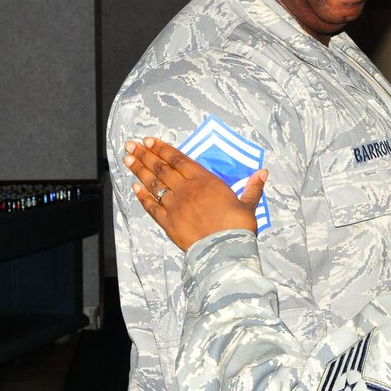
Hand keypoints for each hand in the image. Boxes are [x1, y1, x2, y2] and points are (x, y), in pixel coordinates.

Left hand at [123, 137, 267, 250]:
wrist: (224, 250)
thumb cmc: (238, 226)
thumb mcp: (248, 205)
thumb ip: (253, 188)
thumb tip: (263, 173)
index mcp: (204, 181)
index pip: (179, 160)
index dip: (163, 149)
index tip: (151, 141)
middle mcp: (186, 190)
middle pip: (161, 169)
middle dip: (145, 155)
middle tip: (132, 145)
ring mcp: (175, 206)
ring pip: (153, 184)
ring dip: (139, 170)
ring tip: (127, 159)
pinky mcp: (168, 223)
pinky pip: (151, 207)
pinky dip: (142, 196)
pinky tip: (134, 187)